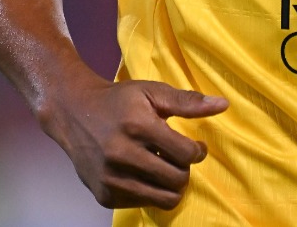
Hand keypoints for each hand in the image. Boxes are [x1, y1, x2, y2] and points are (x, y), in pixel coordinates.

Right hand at [43, 75, 227, 209]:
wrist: (74, 112)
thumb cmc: (119, 101)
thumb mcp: (152, 92)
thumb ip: (188, 102)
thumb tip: (223, 105)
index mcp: (138, 126)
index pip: (186, 154)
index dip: (197, 151)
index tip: (193, 146)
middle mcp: (122, 155)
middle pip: (177, 179)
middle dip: (185, 169)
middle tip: (177, 157)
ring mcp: (111, 178)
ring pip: (163, 198)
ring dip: (170, 183)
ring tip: (163, 165)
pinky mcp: (104, 195)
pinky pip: (143, 204)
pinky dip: (150, 191)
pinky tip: (143, 172)